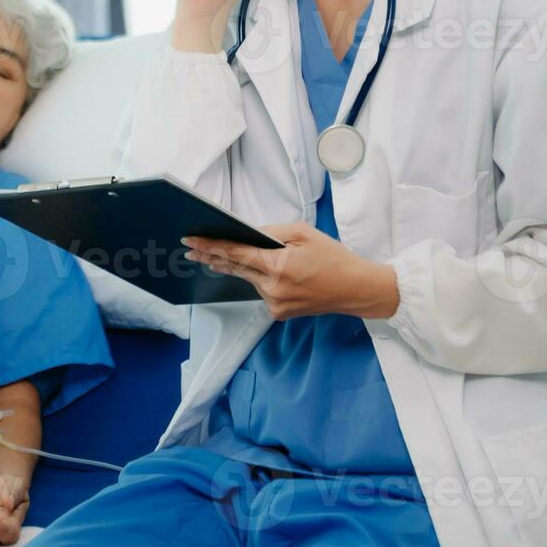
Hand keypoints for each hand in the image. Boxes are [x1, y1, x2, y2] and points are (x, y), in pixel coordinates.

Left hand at [182, 221, 399, 319]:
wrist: (355, 289)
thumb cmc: (332, 257)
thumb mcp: (303, 233)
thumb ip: (271, 232)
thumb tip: (247, 234)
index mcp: (278, 265)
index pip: (236, 253)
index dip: (211, 246)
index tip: (191, 241)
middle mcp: (272, 288)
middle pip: (235, 268)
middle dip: (213, 257)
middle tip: (190, 249)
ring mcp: (275, 304)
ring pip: (249, 279)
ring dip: (242, 267)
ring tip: (229, 255)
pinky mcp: (279, 313)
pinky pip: (262, 291)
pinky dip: (261, 279)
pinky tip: (275, 273)